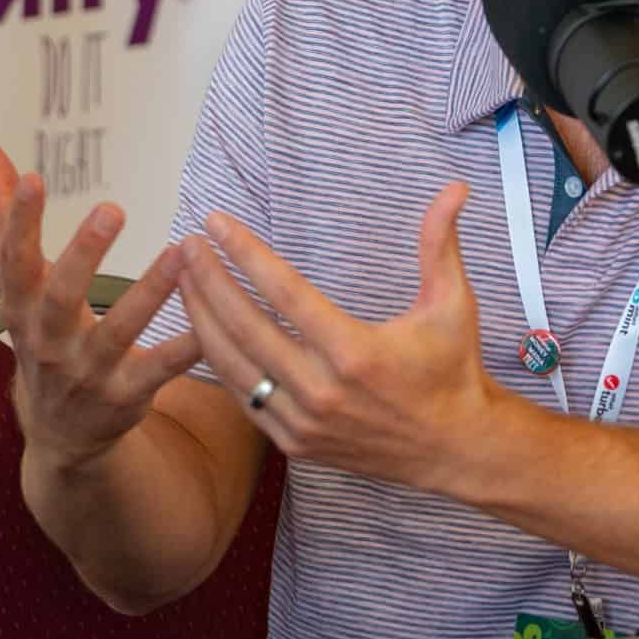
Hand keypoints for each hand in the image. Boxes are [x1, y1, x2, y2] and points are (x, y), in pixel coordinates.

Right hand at [0, 133, 202, 467]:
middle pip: (59, 296)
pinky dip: (183, 350)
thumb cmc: (38, 333)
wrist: (59, 431)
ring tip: (181, 250)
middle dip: (82, 254)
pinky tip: (210, 324)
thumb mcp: (15, 277)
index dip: (17, 220)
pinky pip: (157, 370)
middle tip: (112, 208)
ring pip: (116, 332)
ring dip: (149, 293)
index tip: (31, 176)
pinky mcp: (125, 395)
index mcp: (20, 304)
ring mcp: (87, 371)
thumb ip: (0, 208)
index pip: (12, 259)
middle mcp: (48, 339)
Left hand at [175, 184, 508, 494]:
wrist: (455, 449)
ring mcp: (304, 422)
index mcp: (355, 351)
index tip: (216, 223)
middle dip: (207, 281)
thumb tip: (455, 188)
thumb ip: (441, 243)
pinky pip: (243, 400)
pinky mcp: (296, 444)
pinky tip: (203, 332)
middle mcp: (322, 390)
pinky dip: (219, 364)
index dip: (245, 253)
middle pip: (243, 327)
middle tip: (185, 245)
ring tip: (182, 281)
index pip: (283, 292)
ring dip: (200, 320)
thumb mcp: (453, 303)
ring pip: (233, 367)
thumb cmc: (452, 368)